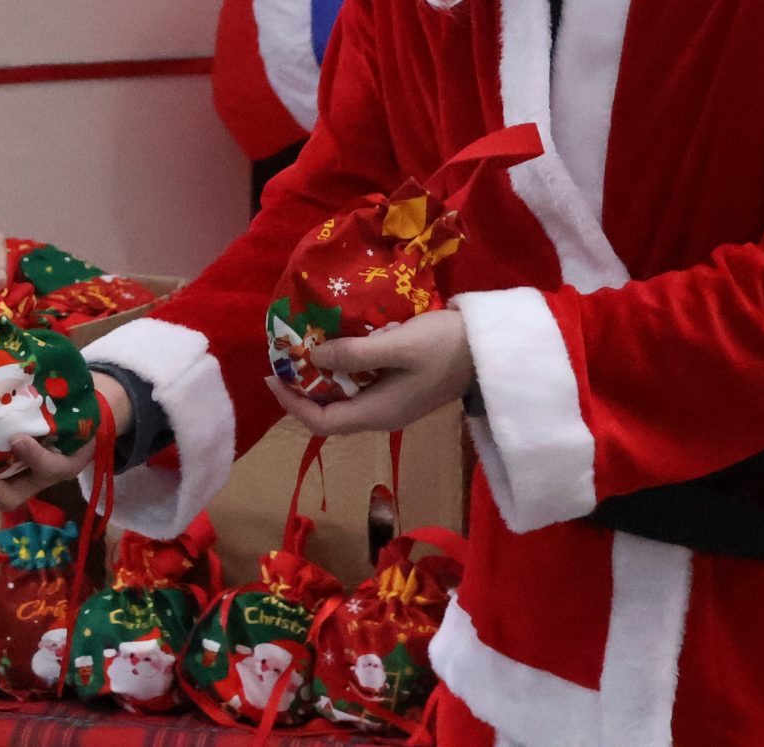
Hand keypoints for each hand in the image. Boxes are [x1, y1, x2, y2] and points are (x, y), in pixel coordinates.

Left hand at [0, 373, 131, 511]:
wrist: (62, 425)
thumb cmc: (65, 408)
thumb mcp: (70, 400)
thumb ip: (57, 382)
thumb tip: (29, 338)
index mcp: (56, 463)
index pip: (50, 467)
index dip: (35, 458)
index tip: (18, 438)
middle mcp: (28, 480)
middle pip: (4, 496)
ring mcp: (0, 481)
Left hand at [269, 310, 473, 437]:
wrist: (491, 349)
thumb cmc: (445, 347)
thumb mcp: (397, 345)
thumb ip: (354, 353)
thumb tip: (313, 357)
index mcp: (377, 413)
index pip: (321, 422)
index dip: (291, 403)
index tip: (272, 375)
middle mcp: (381, 414)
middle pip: (330, 411)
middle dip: (303, 387)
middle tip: (286, 354)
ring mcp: (393, 402)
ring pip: (345, 396)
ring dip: (323, 375)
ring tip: (307, 344)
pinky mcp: (402, 386)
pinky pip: (362, 382)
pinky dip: (345, 366)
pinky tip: (342, 341)